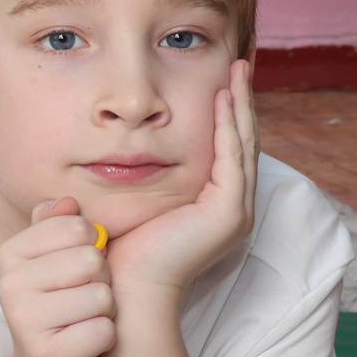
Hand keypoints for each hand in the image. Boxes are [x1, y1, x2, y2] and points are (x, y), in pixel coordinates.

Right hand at [0, 196, 115, 356]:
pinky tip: (85, 345)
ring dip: (105, 311)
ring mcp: (24, 322)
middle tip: (83, 299)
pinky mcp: (46, 356)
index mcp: (10, 253)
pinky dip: (105, 339)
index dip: (93, 247)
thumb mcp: (55, 260)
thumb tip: (68, 202)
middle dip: (101, 281)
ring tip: (84, 321)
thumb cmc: (61, 306)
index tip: (76, 270)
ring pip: (101, 296)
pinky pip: (103, 330)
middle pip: (91, 260)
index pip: (77, 227)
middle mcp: (9, 285)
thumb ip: (57, 226)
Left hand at [108, 60, 257, 298]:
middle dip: (240, 102)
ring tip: (237, 71)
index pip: (226, 150)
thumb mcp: (134, 201)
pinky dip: (229, 126)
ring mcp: (234, 211)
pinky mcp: (228, 212)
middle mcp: (231, 208)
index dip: (226, 114)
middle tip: (239, 65)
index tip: (220, 81)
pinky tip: (223, 100)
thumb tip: (114, 145)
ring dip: (240, 105)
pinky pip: (232, 158)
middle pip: (241, 142)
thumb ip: (137, 175)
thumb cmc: (119, 252)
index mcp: (213, 207)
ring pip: (242, 145)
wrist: (125, 291)